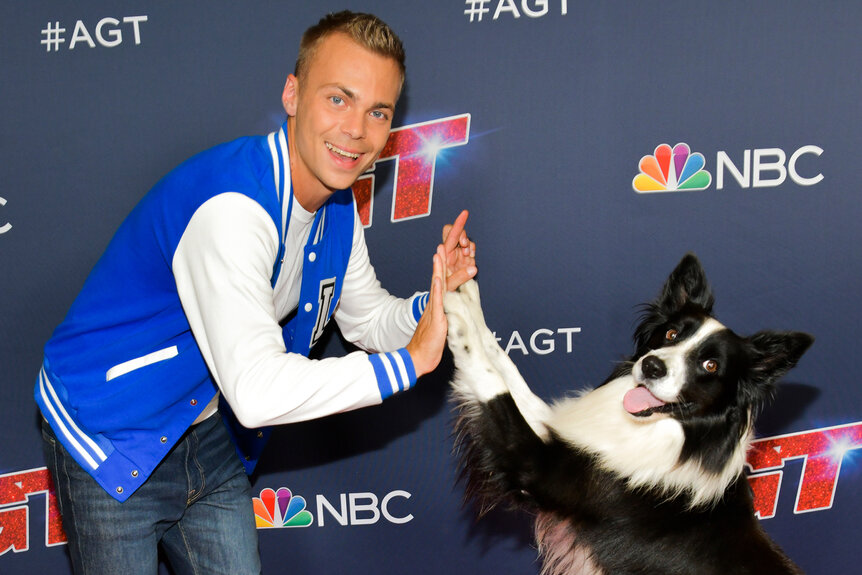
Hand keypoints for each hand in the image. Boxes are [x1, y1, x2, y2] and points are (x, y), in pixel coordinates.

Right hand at [406, 245, 448, 377]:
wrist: (417, 360)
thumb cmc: (428, 347)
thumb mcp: (440, 328)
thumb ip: (444, 316)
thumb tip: (450, 311)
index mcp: (435, 307)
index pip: (440, 283)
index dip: (442, 268)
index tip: (445, 253)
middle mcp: (433, 306)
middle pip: (437, 279)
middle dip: (440, 262)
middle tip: (442, 244)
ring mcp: (433, 312)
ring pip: (437, 287)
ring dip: (438, 270)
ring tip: (439, 253)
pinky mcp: (435, 320)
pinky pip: (437, 303)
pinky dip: (438, 290)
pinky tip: (438, 279)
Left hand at [440, 210, 476, 290]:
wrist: (447, 296)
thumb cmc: (443, 290)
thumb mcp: (448, 285)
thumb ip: (459, 277)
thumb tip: (474, 269)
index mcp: (444, 253)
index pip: (450, 234)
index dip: (458, 224)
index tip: (465, 214)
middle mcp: (451, 252)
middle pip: (458, 233)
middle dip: (463, 236)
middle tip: (464, 246)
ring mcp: (459, 255)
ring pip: (466, 241)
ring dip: (469, 246)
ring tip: (466, 255)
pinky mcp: (467, 260)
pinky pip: (471, 249)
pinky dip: (472, 251)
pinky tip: (469, 258)